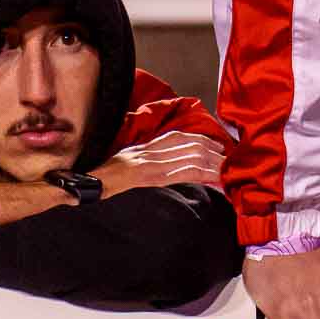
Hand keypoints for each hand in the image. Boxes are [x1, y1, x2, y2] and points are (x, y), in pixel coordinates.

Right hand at [89, 131, 225, 195]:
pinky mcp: (152, 176)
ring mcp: (152, 162)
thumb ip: (146, 157)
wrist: (90, 181)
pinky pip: (184, 173)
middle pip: (190, 145)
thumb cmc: (106, 174)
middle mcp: (152, 150)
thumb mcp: (128, 159)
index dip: (202, 140)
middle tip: (229, 160)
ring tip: (228, 170)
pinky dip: (203, 175)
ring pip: (192, 157)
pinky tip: (215, 179)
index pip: (180, 136)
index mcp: (147, 145)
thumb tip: (164, 164)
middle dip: (213, 152)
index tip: (216, 146)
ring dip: (213, 164)